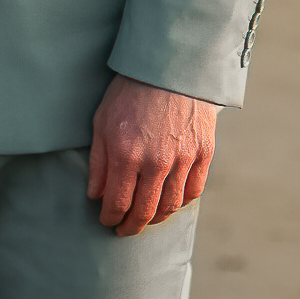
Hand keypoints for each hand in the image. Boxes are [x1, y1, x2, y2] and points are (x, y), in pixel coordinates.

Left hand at [87, 76, 217, 237]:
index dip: (111, 218)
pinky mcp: (204, 152)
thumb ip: (98, 162)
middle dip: (132, 226)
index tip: (107, 221)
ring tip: (146, 218)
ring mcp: (184, 158)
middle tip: (124, 230)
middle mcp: (156, 161)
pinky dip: (181, 201)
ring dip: (156, 218)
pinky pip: (194, 190)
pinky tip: (170, 202)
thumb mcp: (102, 122)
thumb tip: (96, 195)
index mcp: (126, 154)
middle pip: (145, 211)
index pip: (118, 203)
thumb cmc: (130, 93)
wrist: (170, 68)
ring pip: (171, 205)